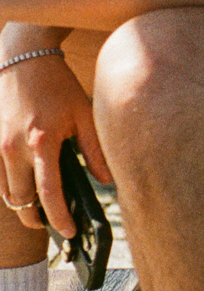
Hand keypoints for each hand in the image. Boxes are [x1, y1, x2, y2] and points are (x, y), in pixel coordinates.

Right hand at [0, 51, 109, 239]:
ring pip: (7, 192)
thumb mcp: (83, 113)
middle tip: (54, 225)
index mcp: (41, 143)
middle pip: (21, 201)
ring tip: (42, 210)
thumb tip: (107, 180)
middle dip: (36, 218)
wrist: (24, 58)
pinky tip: (29, 187)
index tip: (71, 232)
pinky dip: (13, 186)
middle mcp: (14, 149)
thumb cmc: (57, 84)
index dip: (59, 218)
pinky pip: (0, 176)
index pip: (49, 193)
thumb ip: (95, 149)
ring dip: (23, 204)